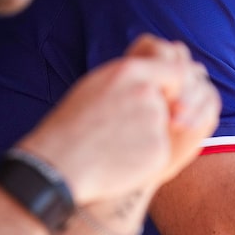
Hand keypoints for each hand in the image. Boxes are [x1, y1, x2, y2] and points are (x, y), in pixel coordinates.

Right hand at [14, 34, 219, 205]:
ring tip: (116, 144)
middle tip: (131, 125)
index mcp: (129, 71)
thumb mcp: (98, 84)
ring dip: (150, 135)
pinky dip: (147, 156)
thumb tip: (165, 70)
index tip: (166, 95)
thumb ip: (134, 75)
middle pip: (174, 99)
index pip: (177, 69)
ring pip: (166, 126)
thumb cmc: (72, 124)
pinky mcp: (160, 152)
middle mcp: (147, 93)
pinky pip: (162, 150)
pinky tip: (119, 160)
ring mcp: (155, 123)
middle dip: (164, 110)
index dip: (174, 84)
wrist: (58, 164)